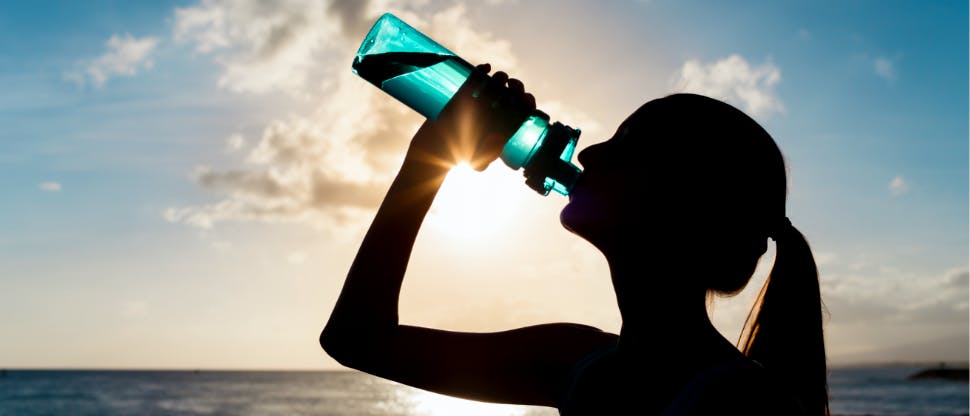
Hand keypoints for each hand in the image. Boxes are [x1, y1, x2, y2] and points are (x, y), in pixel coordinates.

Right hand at [406, 64, 536, 170]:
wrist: (435, 150)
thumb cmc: (459, 157)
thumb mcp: (478, 161)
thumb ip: (489, 155)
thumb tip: (500, 142)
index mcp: (502, 126)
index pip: (522, 111)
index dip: (527, 103)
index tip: (524, 99)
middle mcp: (493, 112)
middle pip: (512, 94)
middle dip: (516, 87)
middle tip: (512, 87)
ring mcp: (478, 102)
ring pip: (495, 84)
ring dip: (501, 78)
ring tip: (499, 78)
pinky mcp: (462, 95)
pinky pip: (474, 79)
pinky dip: (481, 70)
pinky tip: (486, 67)